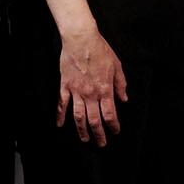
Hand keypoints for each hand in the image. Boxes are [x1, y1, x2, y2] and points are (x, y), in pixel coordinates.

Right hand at [57, 27, 127, 145]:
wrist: (81, 39)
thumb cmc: (100, 50)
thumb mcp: (117, 66)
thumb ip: (121, 84)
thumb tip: (124, 99)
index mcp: (105, 89)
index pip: (110, 114)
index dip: (113, 126)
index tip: (115, 131)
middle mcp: (90, 94)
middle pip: (94, 120)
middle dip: (98, 134)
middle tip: (101, 144)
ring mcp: (76, 91)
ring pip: (78, 116)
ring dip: (82, 130)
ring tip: (85, 139)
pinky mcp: (65, 86)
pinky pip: (62, 104)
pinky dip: (60, 115)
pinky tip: (60, 124)